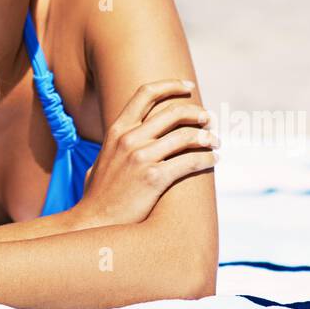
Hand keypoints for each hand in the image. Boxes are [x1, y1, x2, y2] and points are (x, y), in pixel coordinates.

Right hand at [81, 80, 216, 226]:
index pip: (145, 93)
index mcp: (117, 129)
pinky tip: (213, 161)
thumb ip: (118, 142)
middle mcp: (129, 138)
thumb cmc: (100, 194)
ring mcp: (141, 157)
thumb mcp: (104, 158)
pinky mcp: (153, 178)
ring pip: (185, 136)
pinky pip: (189, 161)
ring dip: (206, 137)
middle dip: (196, 113)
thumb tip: (131, 133)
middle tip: (209, 119)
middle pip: (172, 112)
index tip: (189, 87)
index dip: (170, 86)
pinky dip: (206, 159)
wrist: (94, 222)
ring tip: (215, 142)